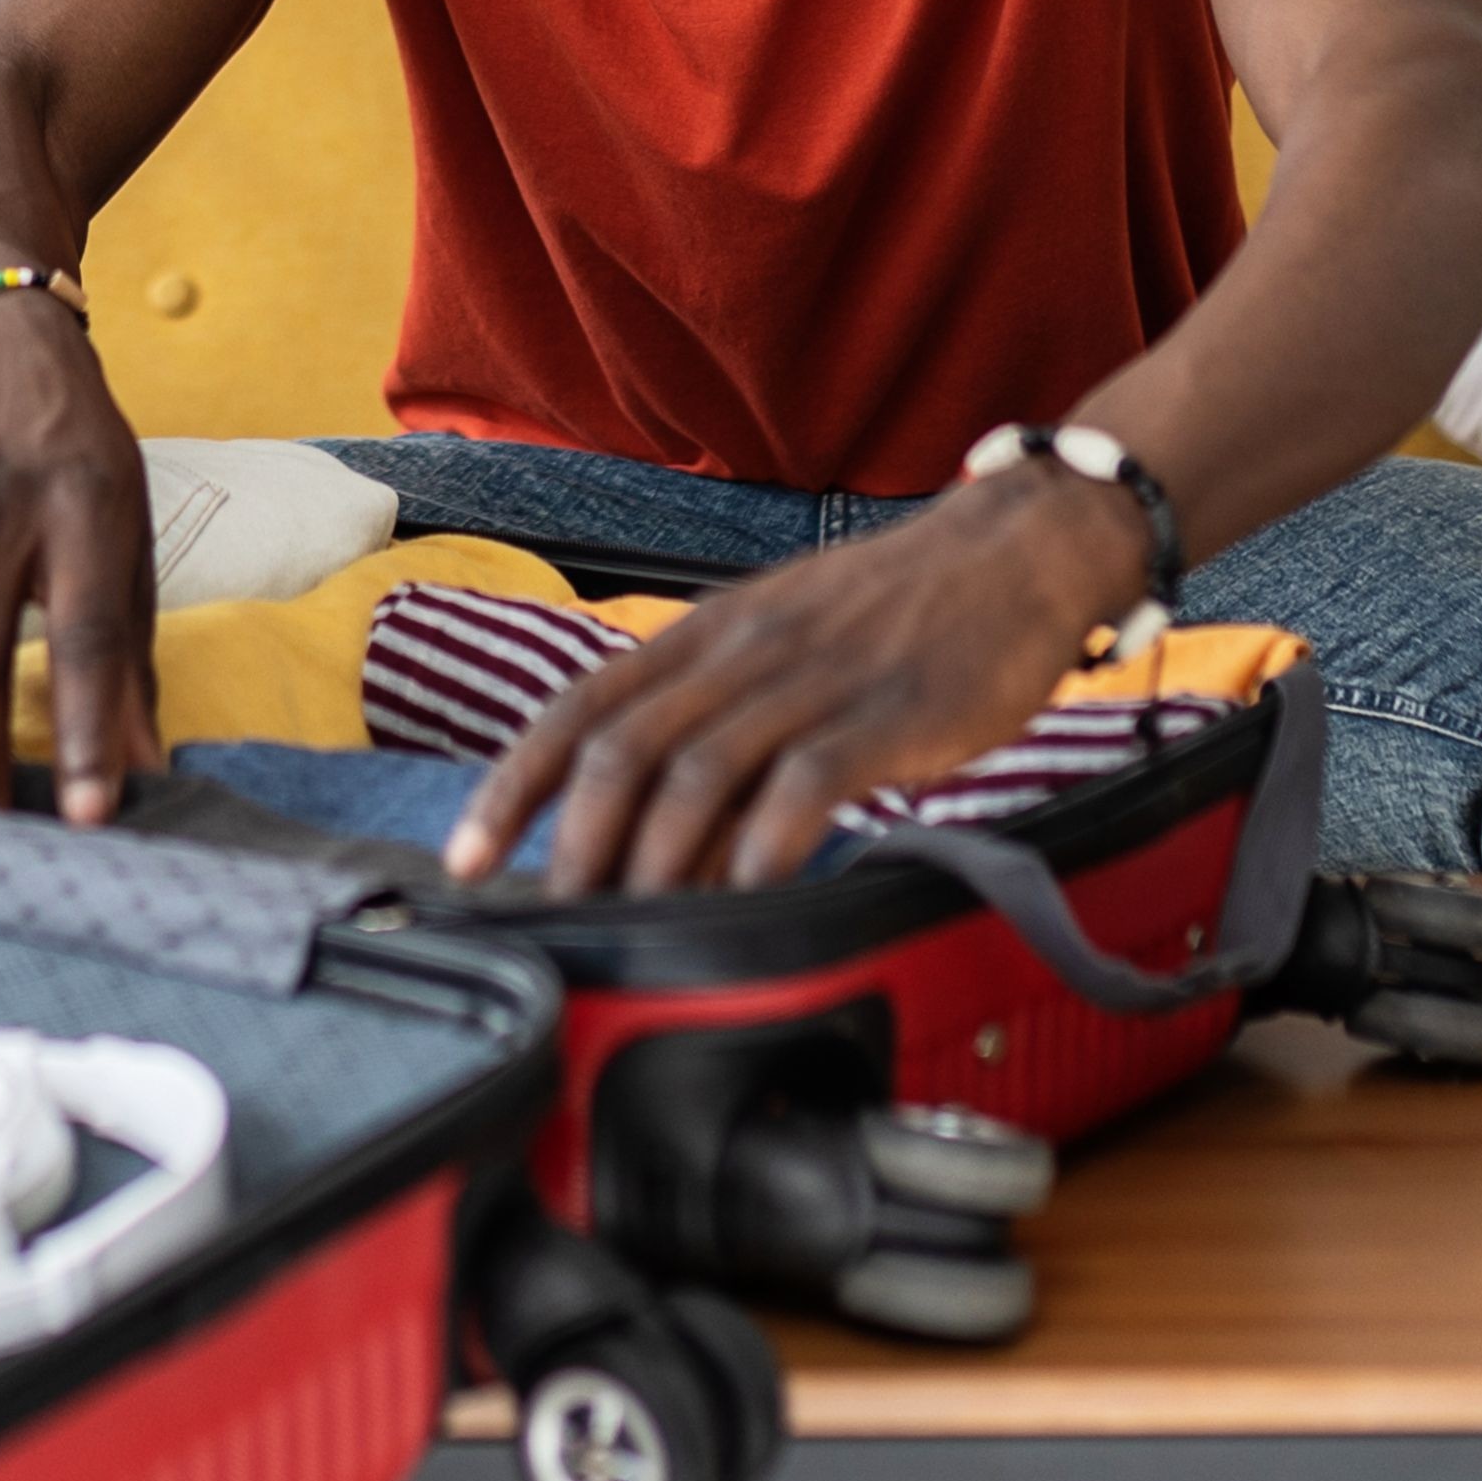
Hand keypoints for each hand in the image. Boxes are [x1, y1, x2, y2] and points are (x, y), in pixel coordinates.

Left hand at [441, 462, 1142, 893]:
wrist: (1012, 553)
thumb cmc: (892, 611)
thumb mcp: (780, 637)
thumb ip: (715, 712)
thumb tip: (648, 819)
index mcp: (707, 631)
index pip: (583, 706)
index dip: (517, 783)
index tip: (469, 856)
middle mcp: (743, 651)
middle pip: (626, 749)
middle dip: (577, 844)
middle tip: (560, 919)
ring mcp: (813, 681)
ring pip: (699, 773)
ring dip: (656, 862)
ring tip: (637, 927)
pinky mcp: (886, 716)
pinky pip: (803, 786)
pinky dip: (762, 850)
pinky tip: (746, 899)